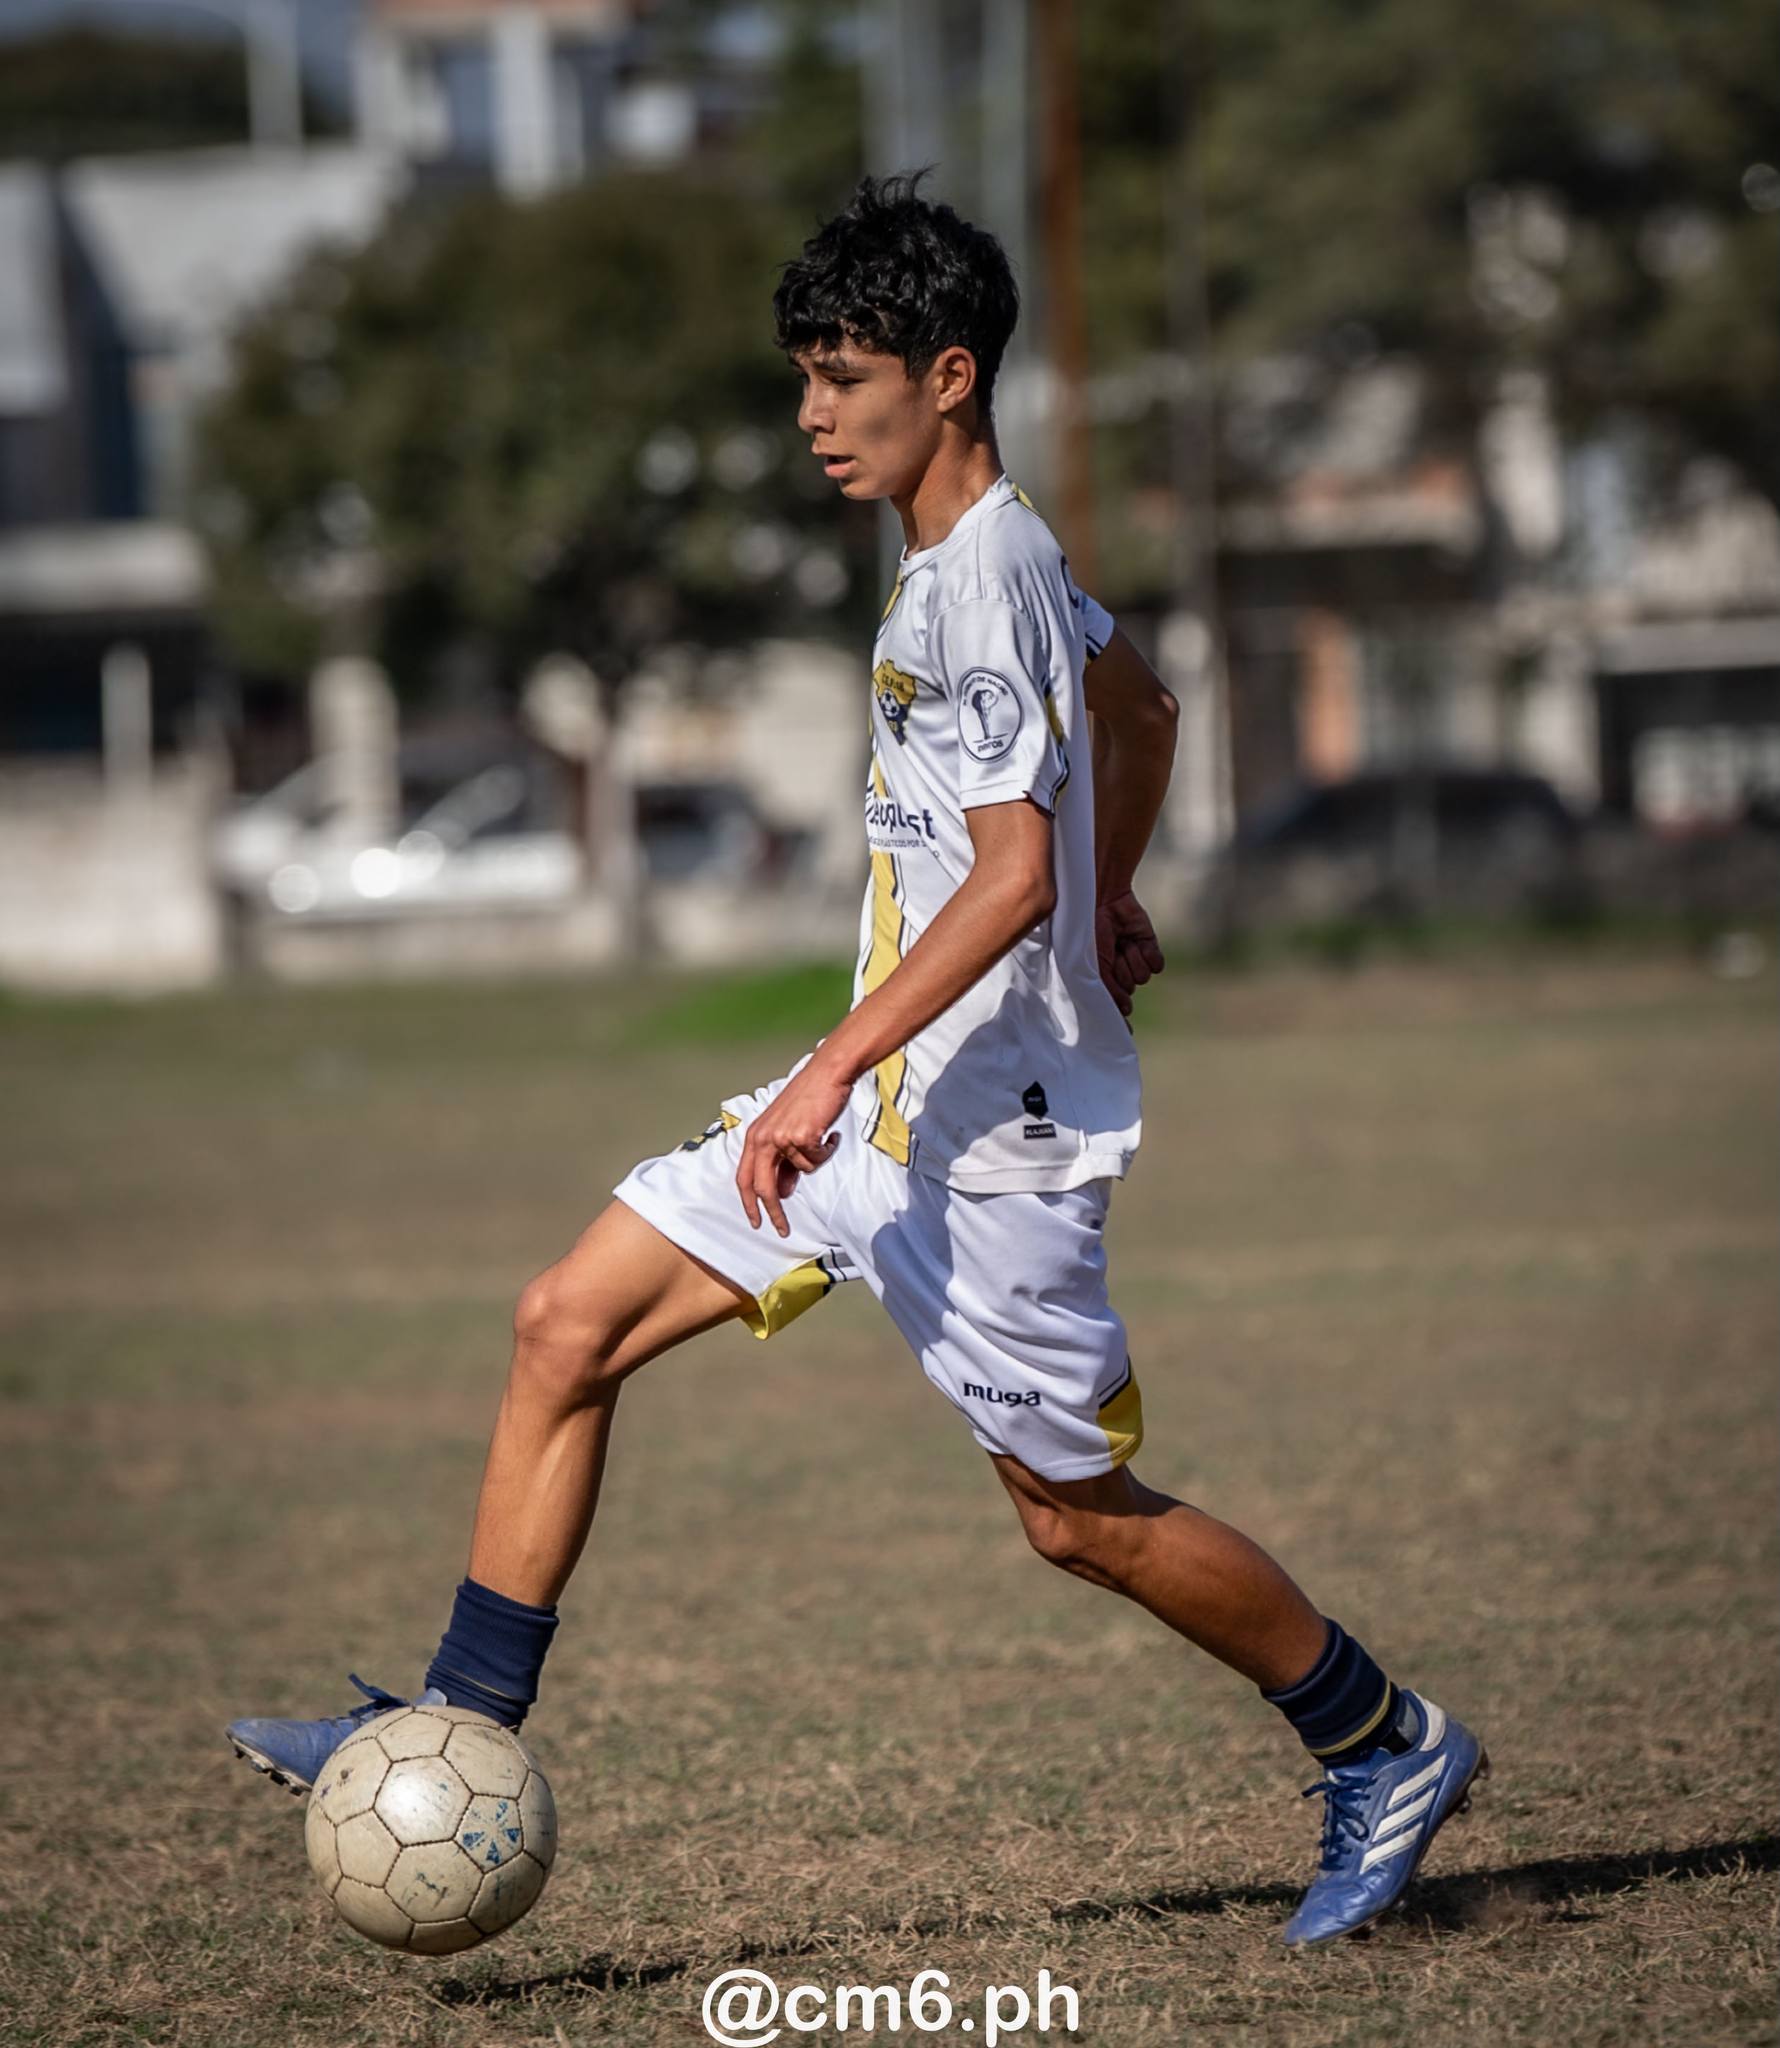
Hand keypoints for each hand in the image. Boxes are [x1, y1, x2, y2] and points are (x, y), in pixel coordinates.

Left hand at [735, 1051, 852, 1235]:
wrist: (827, 1074)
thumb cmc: (809, 1099)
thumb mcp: (787, 1130)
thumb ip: (781, 1160)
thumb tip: (782, 1191)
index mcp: (755, 1136)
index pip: (744, 1177)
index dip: (748, 1203)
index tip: (755, 1222)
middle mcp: (763, 1137)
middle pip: (763, 1187)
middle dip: (773, 1212)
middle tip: (782, 1230)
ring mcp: (781, 1137)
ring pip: (801, 1171)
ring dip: (816, 1159)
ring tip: (822, 1137)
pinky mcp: (802, 1136)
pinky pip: (817, 1160)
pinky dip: (827, 1150)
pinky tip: (829, 1134)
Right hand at [1096, 890, 1164, 1016]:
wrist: (1099, 896)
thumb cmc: (1086, 931)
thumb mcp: (1089, 963)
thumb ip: (1105, 988)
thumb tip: (1127, 1012)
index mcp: (1099, 978)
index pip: (1113, 1005)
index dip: (1119, 1015)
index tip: (1125, 1031)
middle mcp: (1117, 971)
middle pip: (1128, 991)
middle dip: (1120, 975)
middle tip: (1109, 955)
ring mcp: (1133, 958)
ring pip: (1142, 978)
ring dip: (1131, 961)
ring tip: (1120, 944)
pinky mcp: (1148, 945)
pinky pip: (1157, 965)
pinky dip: (1149, 955)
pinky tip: (1136, 942)